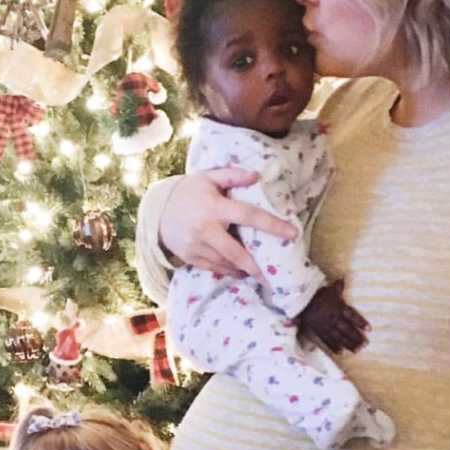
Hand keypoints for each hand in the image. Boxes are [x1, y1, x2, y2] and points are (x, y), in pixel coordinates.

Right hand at [159, 168, 296, 279]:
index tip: (292, 233)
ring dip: (244, 269)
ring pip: (226, 263)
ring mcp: (196, 246)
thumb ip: (232, 176)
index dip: (271, 225)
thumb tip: (256, 175)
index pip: (248, 216)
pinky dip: (230, 271)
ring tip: (260, 273)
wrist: (156, 211)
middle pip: (236, 252)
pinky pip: (214, 268)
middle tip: (273, 274)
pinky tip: (241, 271)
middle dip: (256, 265)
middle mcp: (205, 230)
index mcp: (213, 208)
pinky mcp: (191, 258)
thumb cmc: (188, 192)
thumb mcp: (207, 178)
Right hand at [298, 280, 369, 352]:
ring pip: (339, 336)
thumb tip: (344, 278)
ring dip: (348, 344)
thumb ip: (338, 287)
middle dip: (356, 337)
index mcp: (339, 307)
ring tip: (356, 350)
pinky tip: (340, 352)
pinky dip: (333, 346)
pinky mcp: (318, 330)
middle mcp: (334, 318)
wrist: (300, 300)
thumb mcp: (329, 289)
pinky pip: (326, 339)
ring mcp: (326, 325)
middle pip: (347, 329)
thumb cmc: (316, 294)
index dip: (361, 323)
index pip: (352, 316)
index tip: (369, 330)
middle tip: (365, 344)